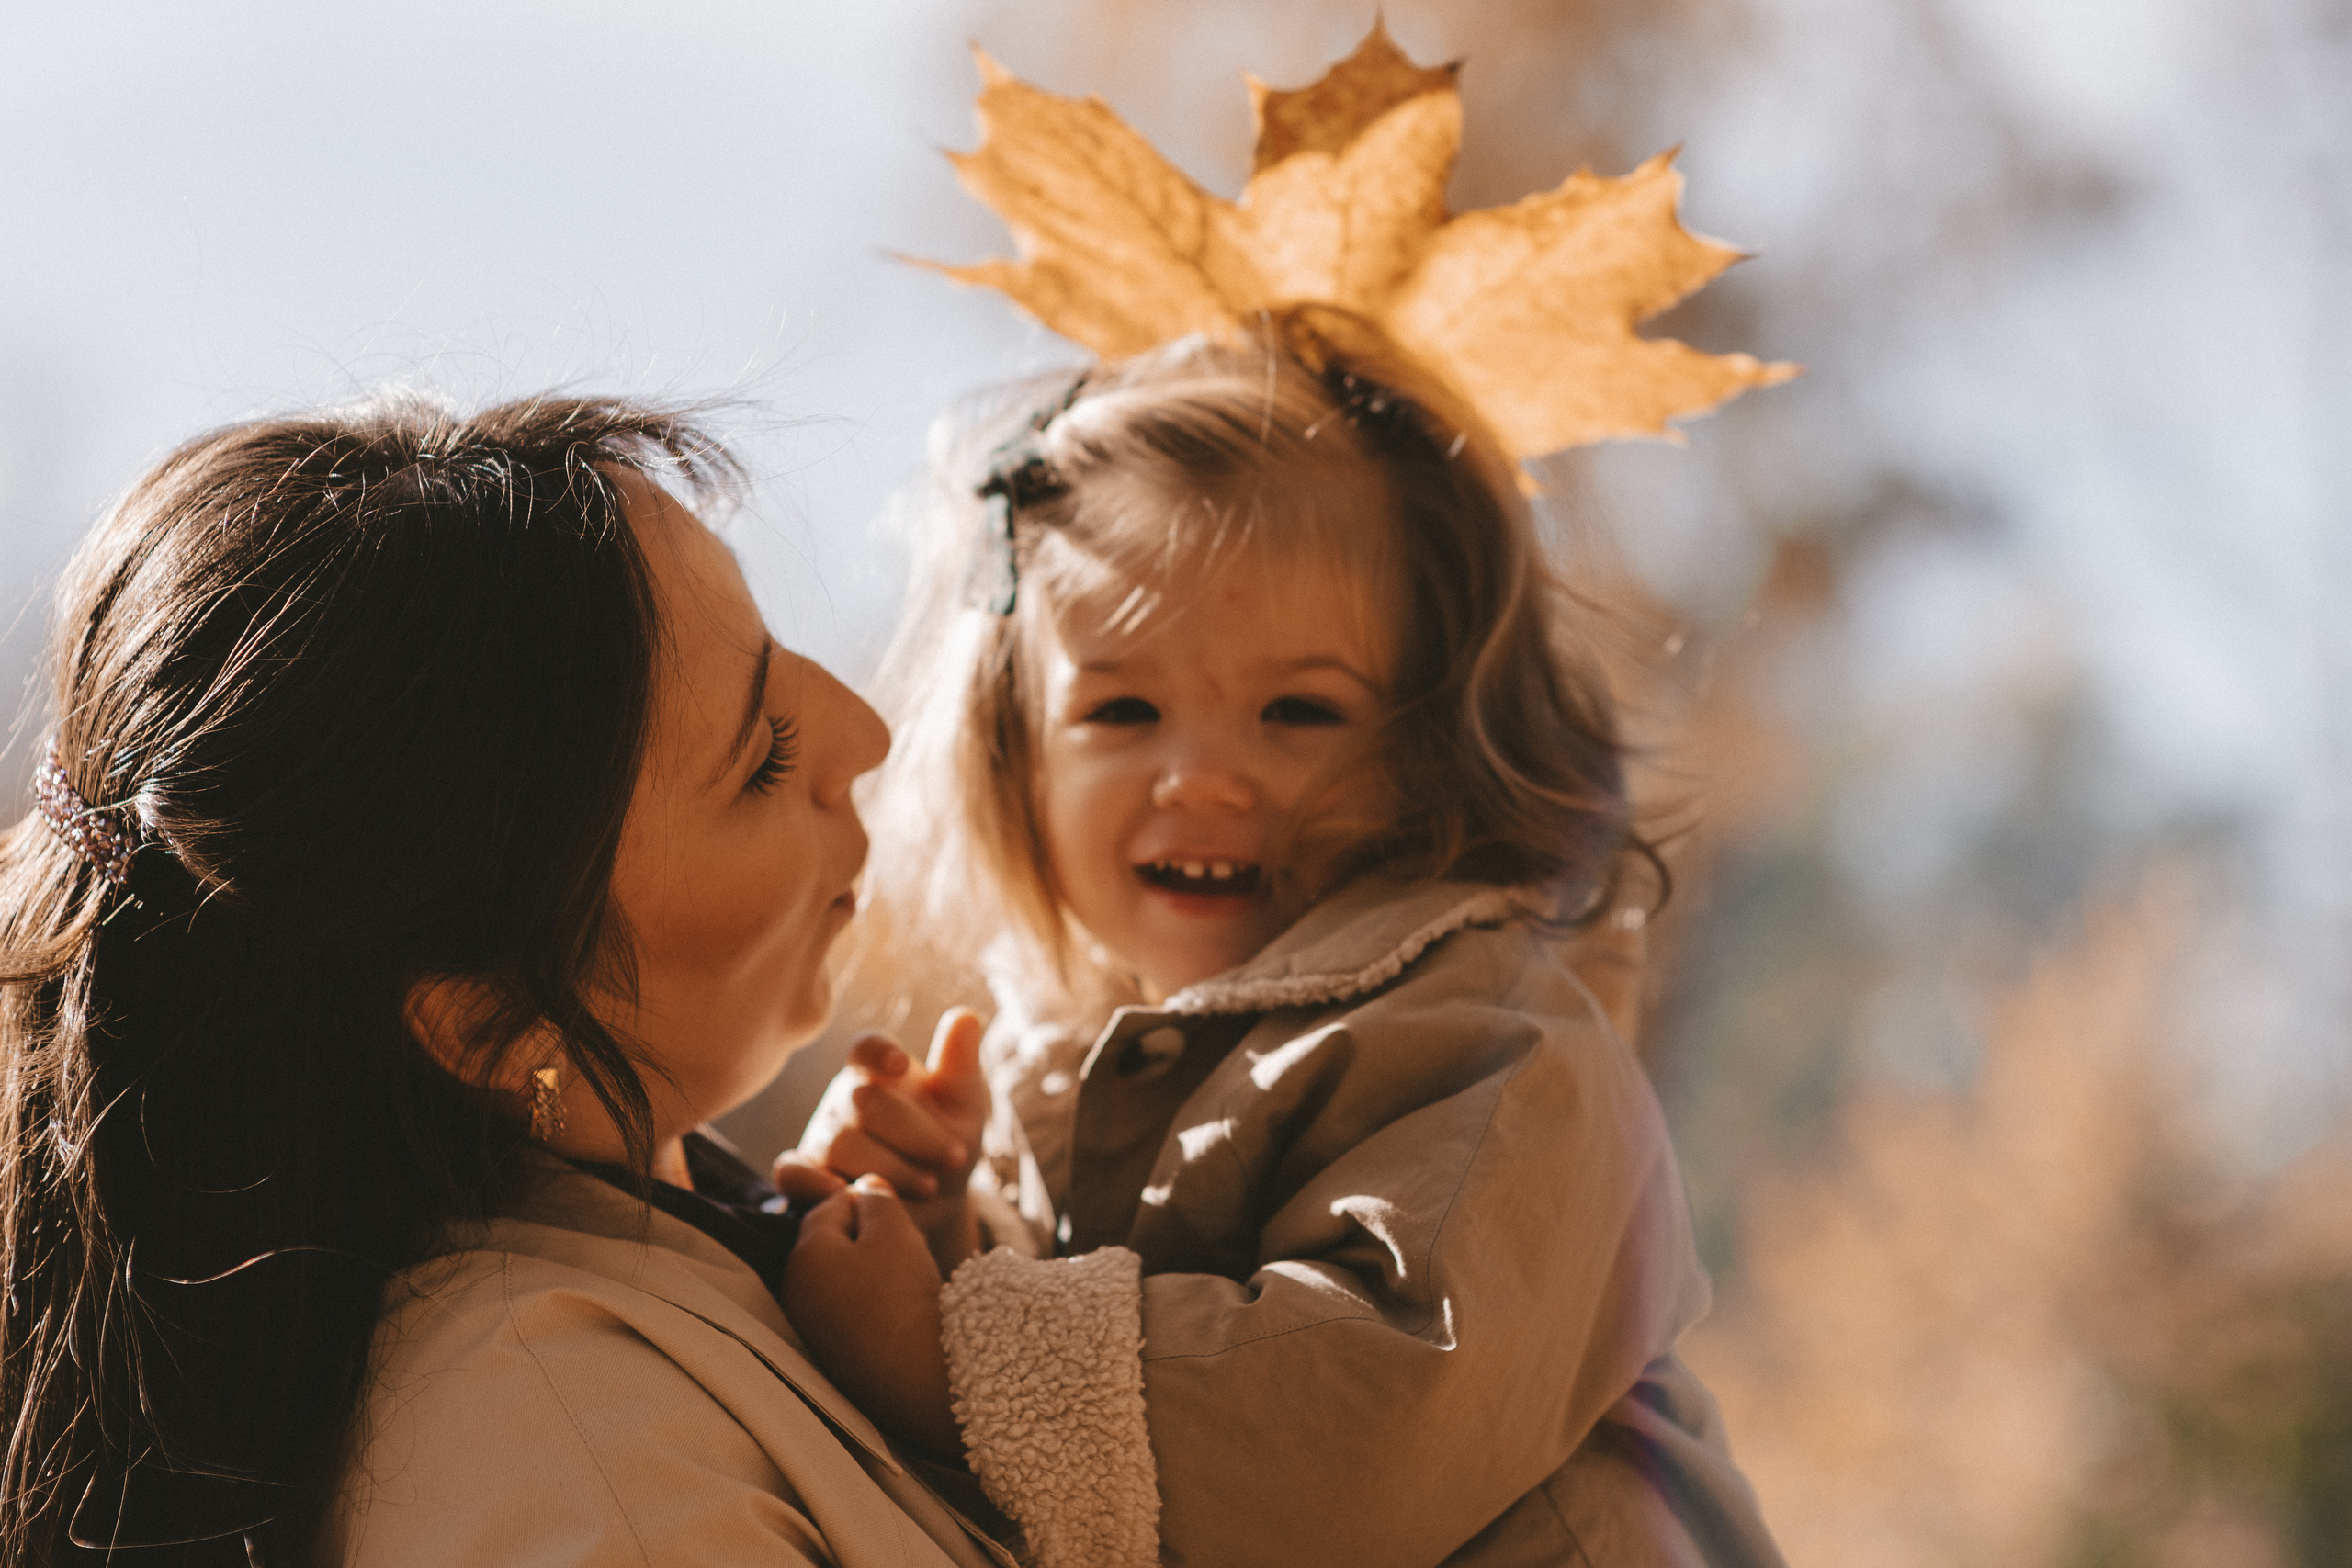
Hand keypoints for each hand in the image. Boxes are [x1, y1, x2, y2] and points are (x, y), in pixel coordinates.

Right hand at [775, 1009, 988, 1201]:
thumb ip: (960, 1065)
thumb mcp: (963, 1108)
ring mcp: (822, 1135)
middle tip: (954, 1157)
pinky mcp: (807, 1174)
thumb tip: (966, 1016)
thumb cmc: (947, 1144)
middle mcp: (845, 1097)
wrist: (935, 1204)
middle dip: (916, 1133)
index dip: (879, 1053)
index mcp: (878, 1069)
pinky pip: (793, 1174)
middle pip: (866, 1103)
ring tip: (929, 1186)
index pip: (866, 1047)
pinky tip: (849, 1195)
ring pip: (842, 1144)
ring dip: (891, 1169)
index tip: (901, 1066)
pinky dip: (813, 1184)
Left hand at [782, 1177, 960, 1460]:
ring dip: (871, 1272)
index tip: (902, 1218)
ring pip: (842, 1278)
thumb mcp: (894, 1229)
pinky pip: (849, 1312)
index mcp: (803, 1254)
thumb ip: (876, 1199)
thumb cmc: (903, 1293)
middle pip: (833, 1244)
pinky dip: (872, 1305)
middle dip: (868, 1238)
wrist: (919, 1375)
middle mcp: (795, 1291)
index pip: (831, 1205)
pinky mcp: (832, 1356)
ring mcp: (811, 1328)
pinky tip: (900, 1312)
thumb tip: (865, 1186)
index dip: (871, 1203)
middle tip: (906, 1250)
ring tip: (907, 1282)